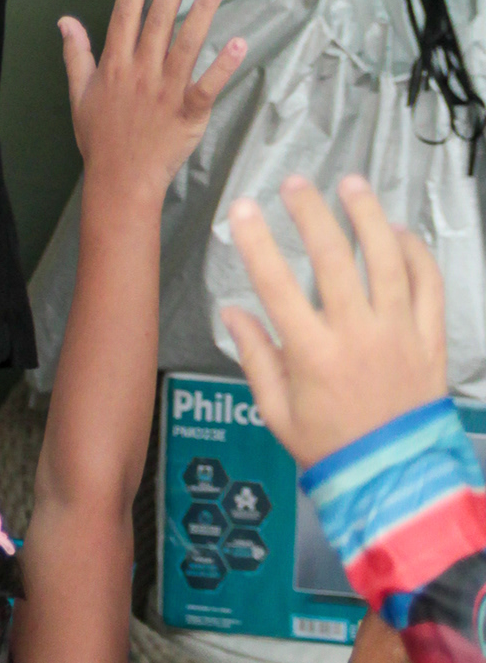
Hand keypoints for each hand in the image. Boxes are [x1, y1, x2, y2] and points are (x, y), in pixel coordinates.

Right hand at [59, 0, 246, 196]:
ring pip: (187, 43)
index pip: (125, 14)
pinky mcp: (188, 114)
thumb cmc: (100, 139)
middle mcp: (141, 72)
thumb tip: (65, 21)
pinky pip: (208, 86)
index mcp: (115, 66)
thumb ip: (76, 54)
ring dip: (204, 9)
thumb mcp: (79, 94)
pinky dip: (223, 66)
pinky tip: (239, 43)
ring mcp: (166, 92)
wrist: (120, 181)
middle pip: (159, 19)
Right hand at [222, 176, 446, 469]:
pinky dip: (416, 252)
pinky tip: (398, 231)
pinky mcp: (430, 338)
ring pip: (387, 260)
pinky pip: (429, 283)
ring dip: (367, 216)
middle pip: (334, 259)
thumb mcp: (277, 412)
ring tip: (352, 185)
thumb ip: (255, 357)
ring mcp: (399, 333)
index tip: (244, 210)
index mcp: (313, 356)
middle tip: (296, 185)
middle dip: (311, 214)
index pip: (277, 285)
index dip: (257, 242)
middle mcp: (358, 336)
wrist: (394, 476)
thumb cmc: (332, 446)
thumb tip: (232, 312)